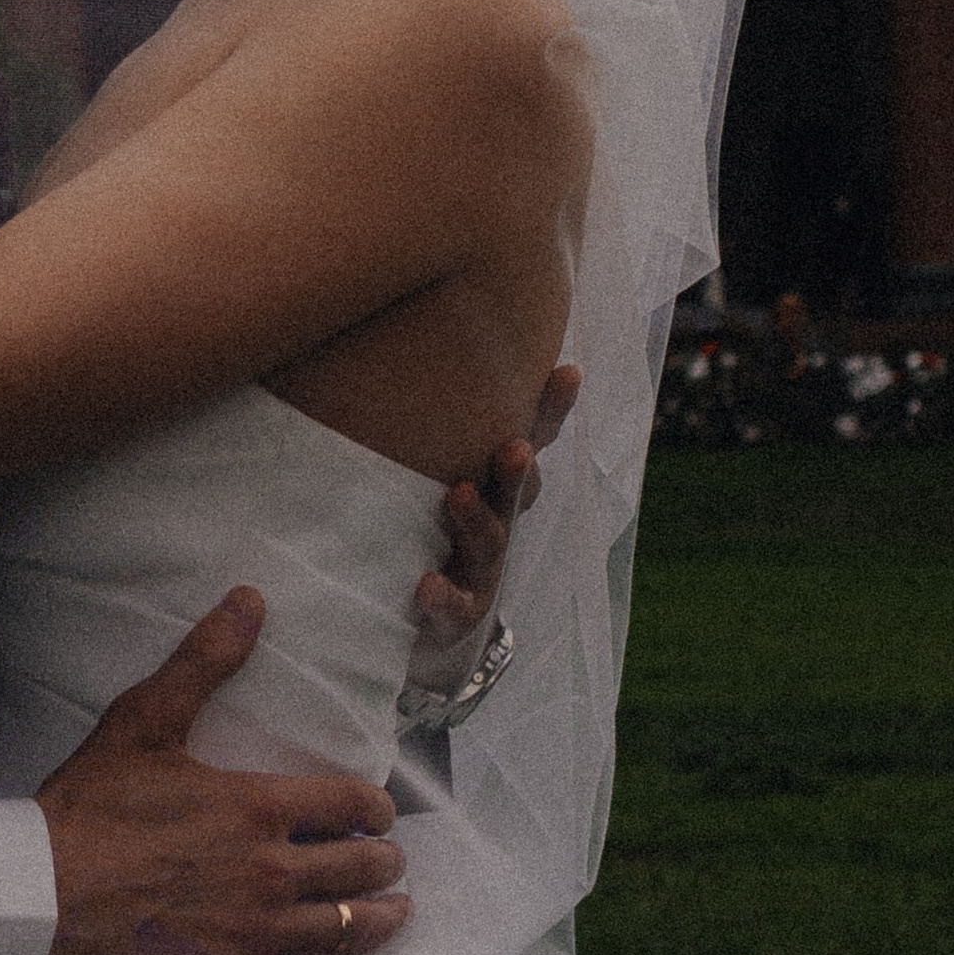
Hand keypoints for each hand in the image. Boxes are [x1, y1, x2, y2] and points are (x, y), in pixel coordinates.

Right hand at [37, 590, 404, 954]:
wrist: (46, 895)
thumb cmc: (94, 807)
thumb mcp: (146, 719)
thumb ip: (204, 661)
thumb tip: (251, 600)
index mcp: (257, 805)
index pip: (349, 803)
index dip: (374, 806)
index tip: (378, 811)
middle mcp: (272, 870)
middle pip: (360, 868)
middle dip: (383, 861)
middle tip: (388, 860)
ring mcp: (260, 933)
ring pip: (349, 927)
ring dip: (383, 918)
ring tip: (397, 911)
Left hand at [408, 363, 576, 688]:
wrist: (432, 628)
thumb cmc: (431, 528)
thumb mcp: (434, 471)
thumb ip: (425, 421)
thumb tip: (384, 326)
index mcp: (496, 484)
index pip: (531, 441)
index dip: (551, 411)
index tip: (568, 371)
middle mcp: (499, 524)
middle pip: (516, 492)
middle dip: (518, 469)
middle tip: (514, 445)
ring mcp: (480, 572)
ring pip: (489, 545)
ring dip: (477, 520)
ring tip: (458, 496)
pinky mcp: (456, 616)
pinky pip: (450, 606)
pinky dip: (441, 595)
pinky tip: (425, 585)